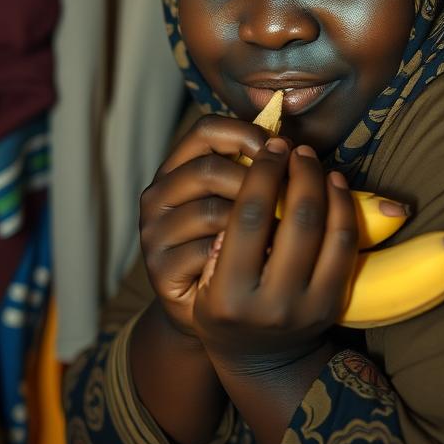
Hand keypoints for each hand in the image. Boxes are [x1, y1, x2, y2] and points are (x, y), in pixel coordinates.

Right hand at [139, 113, 270, 337]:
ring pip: (211, 213)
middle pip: (209, 170)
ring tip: (283, 234)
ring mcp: (153, 234)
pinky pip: (209, 254)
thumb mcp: (239, 200)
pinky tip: (262, 263)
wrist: (213, 312)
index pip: (206, 130)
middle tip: (289, 197)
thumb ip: (255, 170)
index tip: (285, 150)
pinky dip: (240, 257)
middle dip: (257, 181)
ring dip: (255, 222)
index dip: (248, 133)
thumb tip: (290, 144)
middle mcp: (157, 196)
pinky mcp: (159, 270)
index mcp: (176, 168)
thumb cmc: (236, 247)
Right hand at [193, 136, 359, 373]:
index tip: (269, 147)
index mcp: (229, 294)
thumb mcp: (205, 279)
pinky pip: (347, 245)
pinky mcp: (333, 305)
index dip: (263, 172)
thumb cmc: (223, 306)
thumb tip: (252, 173)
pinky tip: (334, 186)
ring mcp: (308, 307)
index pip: (249, 215)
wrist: (260, 361)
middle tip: (295, 148)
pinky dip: (344, 208)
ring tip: (313, 161)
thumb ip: (218, 234)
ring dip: (324, 184)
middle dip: (300, 172)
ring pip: (328, 229)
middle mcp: (270, 305)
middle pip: (297, 218)